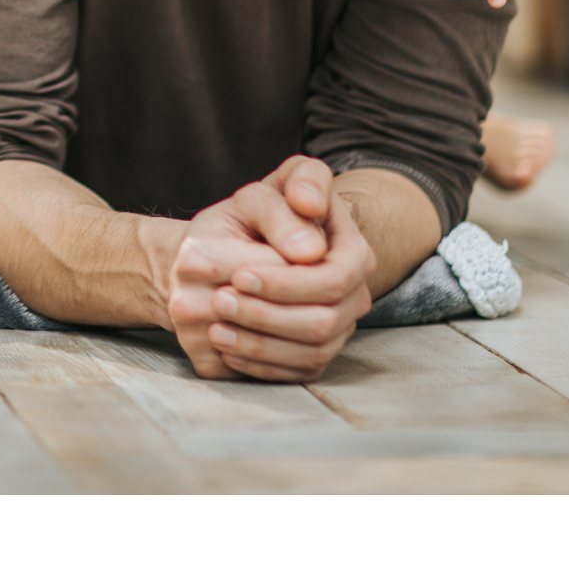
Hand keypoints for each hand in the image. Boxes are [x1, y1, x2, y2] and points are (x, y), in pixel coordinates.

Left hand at [166, 157, 373, 381]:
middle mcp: (352, 293)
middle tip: (218, 301)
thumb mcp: (260, 195)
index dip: (287, 283)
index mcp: (351, 250)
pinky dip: (259, 365)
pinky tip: (226, 348)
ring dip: (259, 344)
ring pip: (311, 352)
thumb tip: (309, 249)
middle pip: (322, 321)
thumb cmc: (252, 218)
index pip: (334, 278)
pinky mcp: (316, 353)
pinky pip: (296, 372)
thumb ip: (284, 202)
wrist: (232, 249)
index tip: (238, 276)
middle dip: (267, 315)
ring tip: (215, 329)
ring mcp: (338, 327)